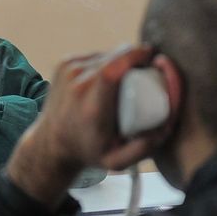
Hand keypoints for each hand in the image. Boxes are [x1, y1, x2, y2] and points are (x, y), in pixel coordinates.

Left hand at [7, 45, 170, 208]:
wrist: (51, 144)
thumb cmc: (87, 151)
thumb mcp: (116, 161)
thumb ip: (143, 148)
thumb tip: (165, 125)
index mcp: (91, 107)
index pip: (112, 69)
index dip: (134, 55)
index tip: (152, 56)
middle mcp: (77, 85)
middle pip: (114, 57)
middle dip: (134, 59)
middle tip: (144, 74)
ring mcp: (68, 71)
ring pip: (106, 54)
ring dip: (120, 61)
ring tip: (124, 81)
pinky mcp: (64, 64)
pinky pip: (95, 55)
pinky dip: (106, 62)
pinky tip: (108, 78)